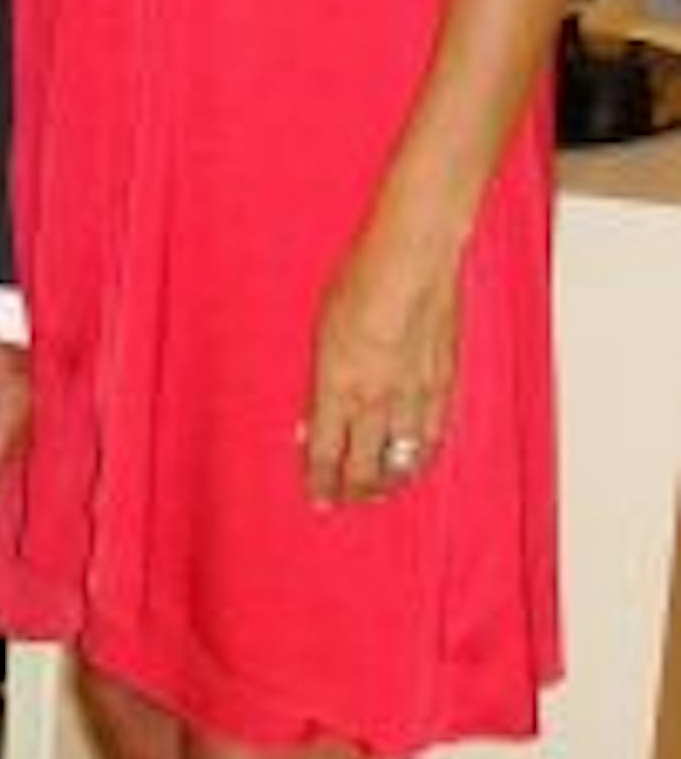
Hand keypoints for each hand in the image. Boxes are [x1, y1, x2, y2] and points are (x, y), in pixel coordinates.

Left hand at [302, 218, 460, 505]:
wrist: (413, 258)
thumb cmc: (361, 281)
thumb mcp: (321, 334)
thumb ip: (320, 385)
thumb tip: (314, 423)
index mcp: (337, 386)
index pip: (326, 456)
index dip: (320, 484)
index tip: (318, 499)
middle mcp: (376, 399)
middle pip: (364, 469)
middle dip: (352, 492)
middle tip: (345, 500)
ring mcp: (414, 396)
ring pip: (402, 462)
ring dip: (388, 482)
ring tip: (378, 490)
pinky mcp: (445, 386)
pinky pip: (433, 438)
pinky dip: (421, 457)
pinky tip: (414, 462)